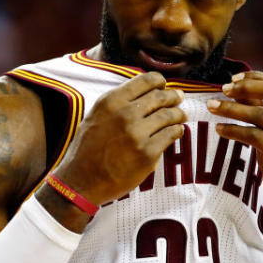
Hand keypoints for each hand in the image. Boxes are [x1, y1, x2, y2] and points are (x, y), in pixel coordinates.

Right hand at [55, 72, 185, 204]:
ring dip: (178, 114)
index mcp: (111, 101)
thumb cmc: (87, 150)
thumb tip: (144, 92)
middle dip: (173, 96)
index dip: (159, 82)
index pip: (146, 80)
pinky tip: (176, 132)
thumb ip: (117, 103)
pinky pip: (171, 135)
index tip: (164, 86)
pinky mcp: (147, 153)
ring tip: (181, 116)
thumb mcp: (95, 116)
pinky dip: (177, 131)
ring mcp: (137, 134)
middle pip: (161, 97)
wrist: (81, 181)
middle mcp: (124, 114)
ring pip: (169, 115)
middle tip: (179, 98)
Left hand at [208, 71, 262, 212]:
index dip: (257, 78)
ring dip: (233, 108)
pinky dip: (234, 130)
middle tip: (224, 89)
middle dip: (247, 86)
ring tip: (212, 106)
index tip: (234, 79)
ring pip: (261, 115)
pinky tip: (220, 129)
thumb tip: (239, 85)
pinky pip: (254, 137)